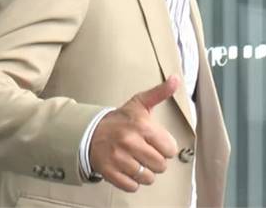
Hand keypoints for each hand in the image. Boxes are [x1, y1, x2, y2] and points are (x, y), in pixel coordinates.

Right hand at [89, 75, 179, 191]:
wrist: (90, 132)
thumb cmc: (120, 119)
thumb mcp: (140, 103)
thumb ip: (160, 93)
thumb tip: (176, 79)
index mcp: (141, 126)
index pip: (170, 149)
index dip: (166, 148)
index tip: (157, 143)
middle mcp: (130, 142)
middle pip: (160, 165)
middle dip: (157, 161)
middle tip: (147, 153)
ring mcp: (119, 159)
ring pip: (147, 178)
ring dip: (146, 173)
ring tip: (139, 162)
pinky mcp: (109, 172)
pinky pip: (132, 186)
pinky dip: (132, 181)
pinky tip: (128, 170)